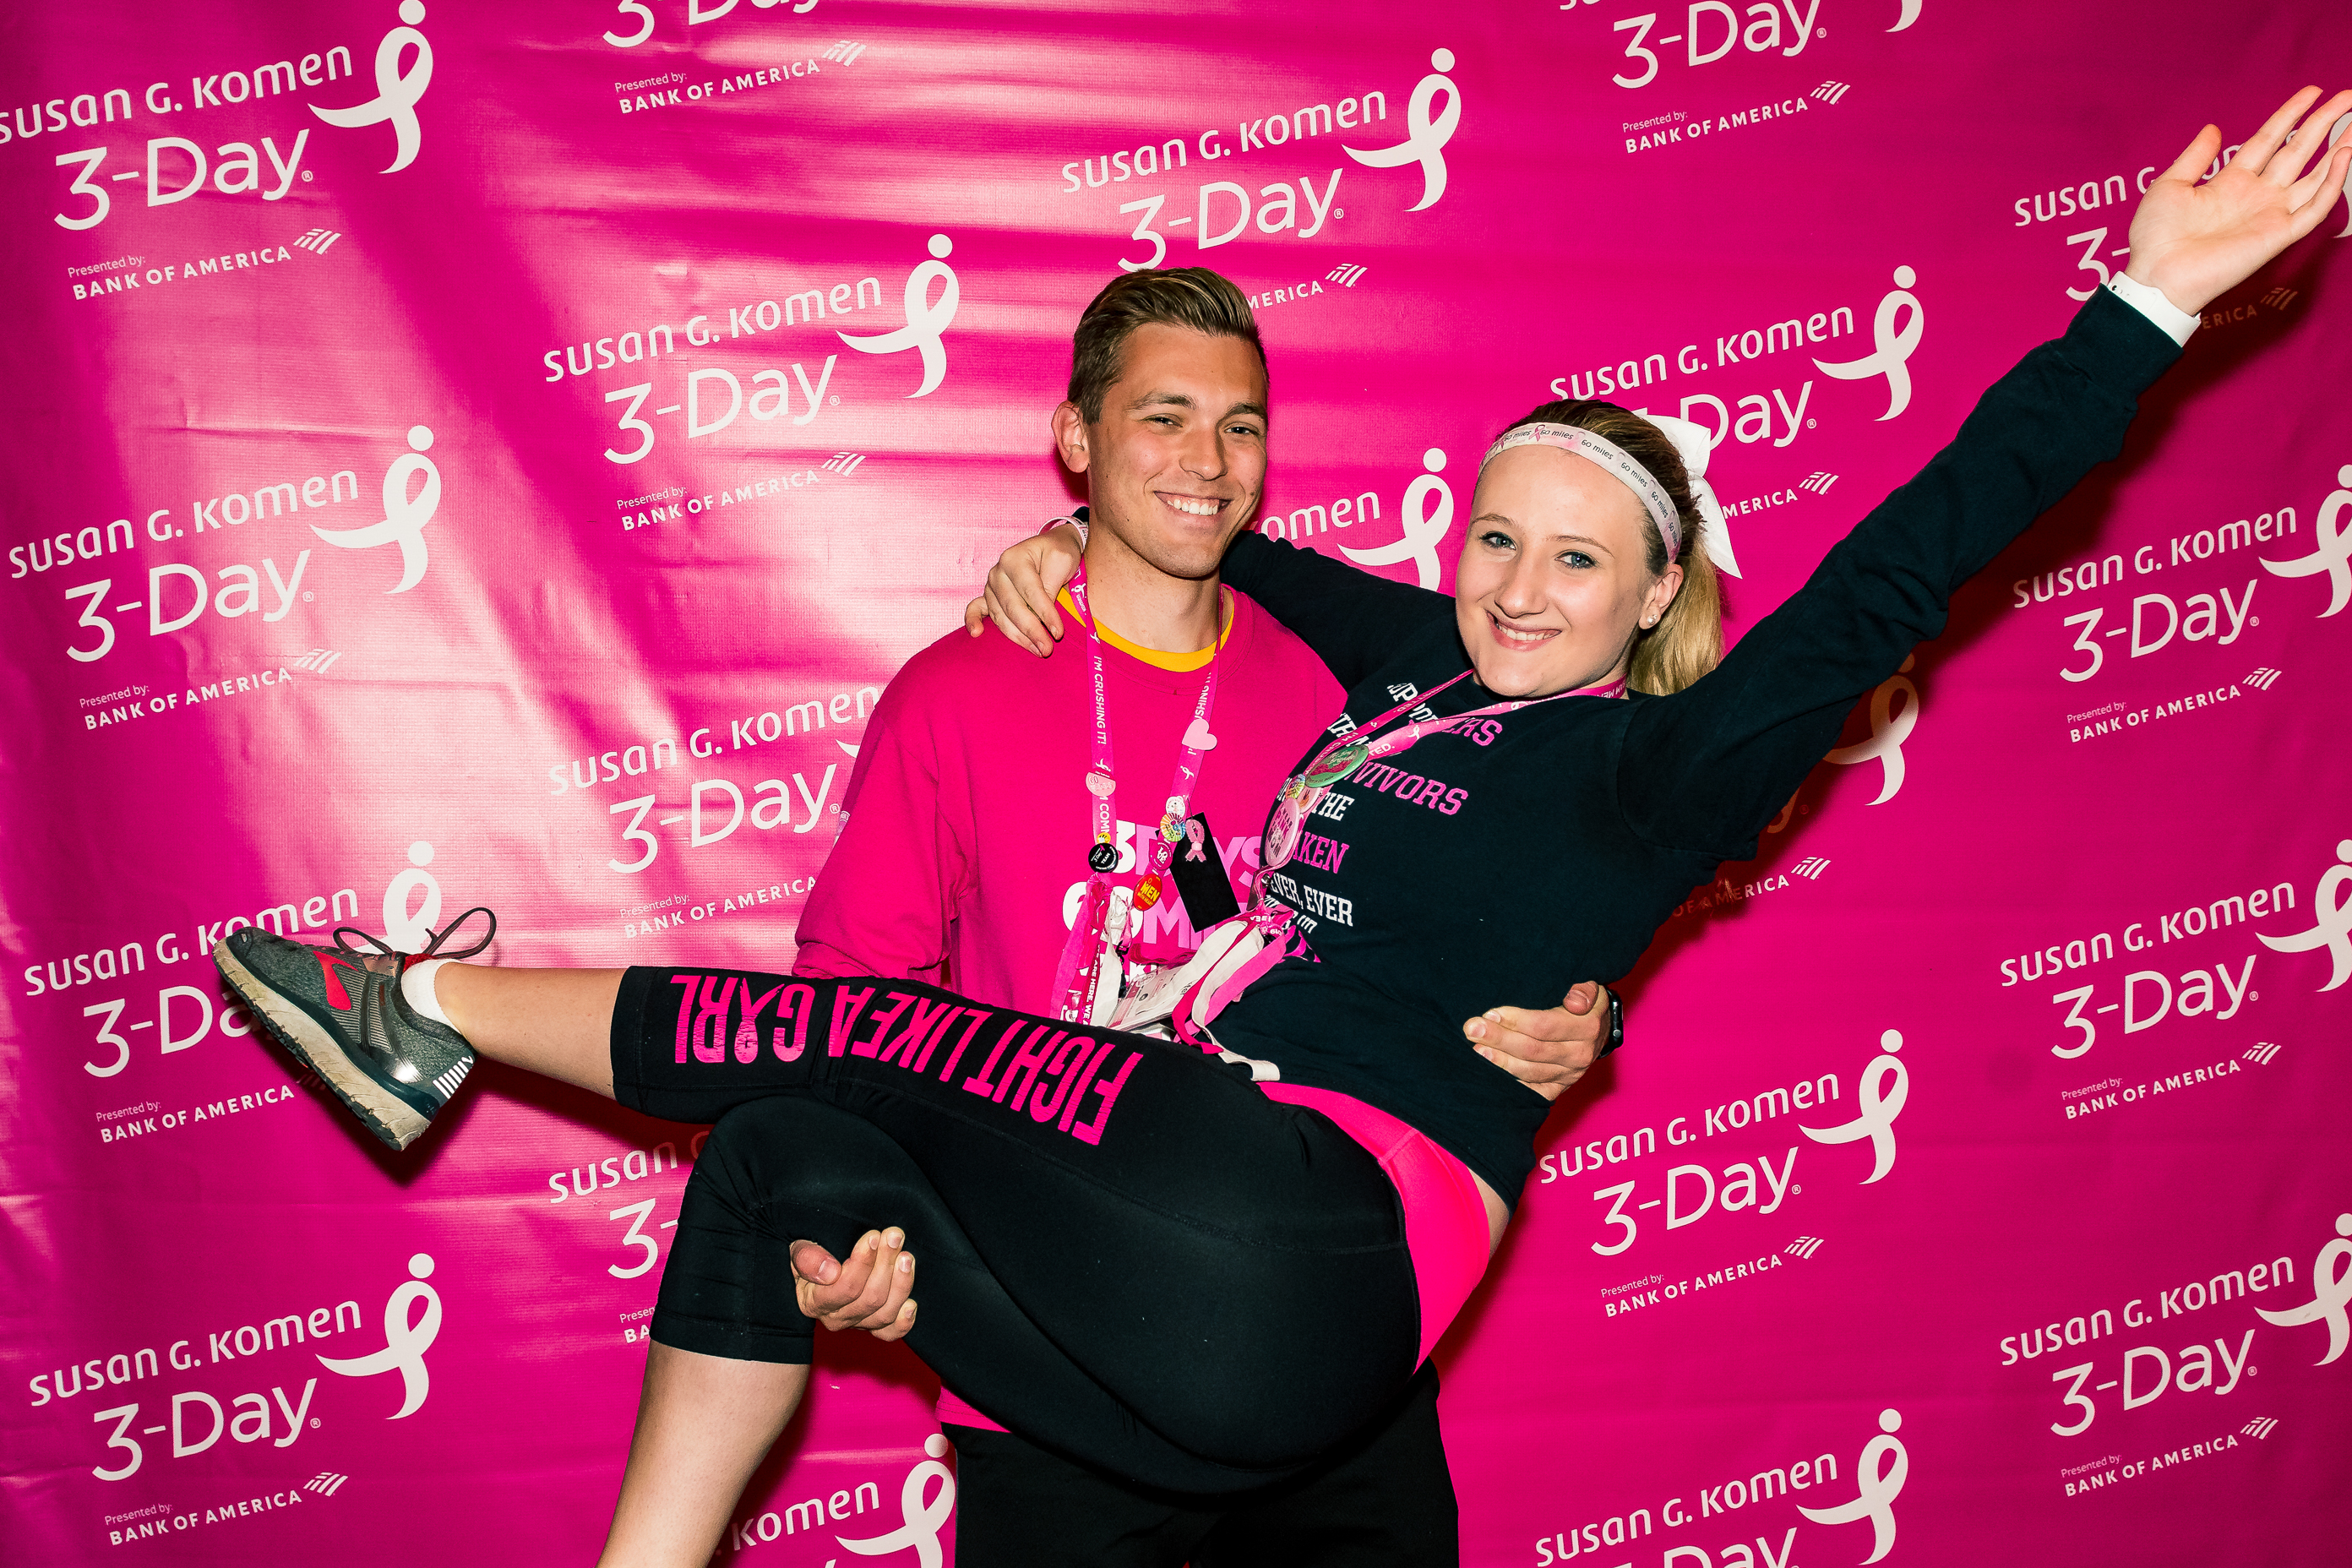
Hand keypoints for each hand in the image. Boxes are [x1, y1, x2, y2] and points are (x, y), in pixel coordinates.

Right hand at [790, 1229, 918, 1340]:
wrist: (816, 1264)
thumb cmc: (809, 1253)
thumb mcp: (798, 1248)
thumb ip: (807, 1258)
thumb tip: (830, 1272)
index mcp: (813, 1302)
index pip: (844, 1288)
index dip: (863, 1263)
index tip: (873, 1236)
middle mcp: (835, 1318)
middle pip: (869, 1298)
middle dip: (885, 1264)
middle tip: (894, 1236)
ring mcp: (856, 1323)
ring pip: (884, 1313)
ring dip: (900, 1283)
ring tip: (906, 1257)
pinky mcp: (873, 1325)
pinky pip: (890, 1333)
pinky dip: (904, 1322)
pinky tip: (911, 1304)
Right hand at [961, 523, 1086, 655]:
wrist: (1050, 546)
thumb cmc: (1058, 552)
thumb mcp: (1062, 560)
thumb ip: (1051, 586)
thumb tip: (1042, 617)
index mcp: (1015, 559)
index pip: (1030, 592)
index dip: (1045, 614)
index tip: (1058, 633)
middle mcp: (998, 572)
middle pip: (1013, 607)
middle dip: (1031, 631)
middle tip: (1048, 649)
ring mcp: (990, 585)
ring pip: (1000, 616)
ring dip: (1017, 636)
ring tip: (1037, 650)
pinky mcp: (989, 596)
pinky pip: (976, 609)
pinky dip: (973, 621)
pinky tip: (976, 633)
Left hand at [1464, 980, 1610, 1101]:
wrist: (1599, 1031)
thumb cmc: (1588, 1005)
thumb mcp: (1593, 989)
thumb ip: (1585, 991)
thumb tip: (1573, 1002)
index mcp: (1587, 1029)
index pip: (1544, 1027)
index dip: (1515, 1021)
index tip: (1491, 1014)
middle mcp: (1579, 1056)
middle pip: (1531, 1050)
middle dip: (1498, 1039)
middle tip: (1472, 1029)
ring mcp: (1569, 1076)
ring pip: (1529, 1072)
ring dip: (1500, 1062)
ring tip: (1476, 1050)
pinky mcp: (1559, 1088)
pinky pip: (1532, 1091)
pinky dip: (1509, 1084)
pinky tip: (1490, 1074)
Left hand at [2126, 86, 2351, 314]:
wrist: (2155, 276)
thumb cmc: (2155, 238)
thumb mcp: (2169, 186)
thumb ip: (2194, 157)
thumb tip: (2213, 128)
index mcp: (2231, 182)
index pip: (2270, 140)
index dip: (2290, 115)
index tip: (2313, 91)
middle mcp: (2257, 195)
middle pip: (2299, 151)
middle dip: (2324, 122)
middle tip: (2349, 96)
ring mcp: (2270, 214)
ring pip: (2316, 176)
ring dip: (2340, 149)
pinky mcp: (2278, 235)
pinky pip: (2314, 208)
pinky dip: (2332, 184)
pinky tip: (2343, 157)